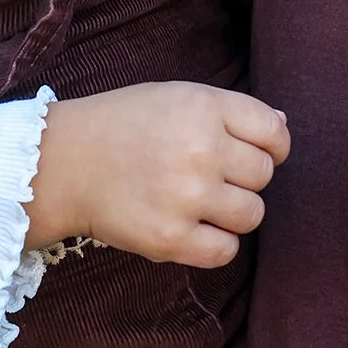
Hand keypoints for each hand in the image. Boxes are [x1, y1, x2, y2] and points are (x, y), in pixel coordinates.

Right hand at [25, 84, 289, 267]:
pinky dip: (214, 243)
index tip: (249, 153)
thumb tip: (285, 124)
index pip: (275, 134)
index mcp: (203, 107)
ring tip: (198, 202)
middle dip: (243, 178)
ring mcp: (187, 196)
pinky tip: (190, 227)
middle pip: (264, 175)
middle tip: (207, 175)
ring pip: (252, 215)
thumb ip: (230, 110)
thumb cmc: (122, 125)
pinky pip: (226, 251)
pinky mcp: (171, 238)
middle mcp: (201, 150)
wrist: (62, 163)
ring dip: (232, 212)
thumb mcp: (175, 97)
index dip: (271, 147)